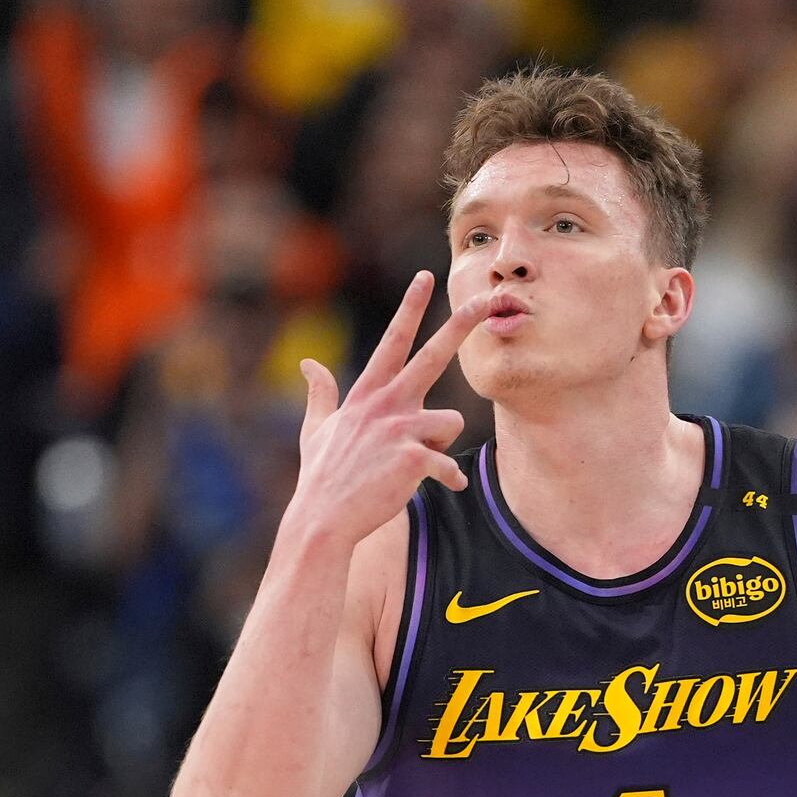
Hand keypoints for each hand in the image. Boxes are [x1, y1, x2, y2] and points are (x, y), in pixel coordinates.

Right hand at [291, 271, 486, 547]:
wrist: (324, 519)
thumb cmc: (322, 476)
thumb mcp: (315, 429)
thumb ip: (320, 394)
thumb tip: (308, 363)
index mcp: (367, 394)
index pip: (393, 341)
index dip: (411, 308)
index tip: (427, 277)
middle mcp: (386, 404)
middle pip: (434, 356)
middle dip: (462, 324)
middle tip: (489, 298)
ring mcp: (400, 429)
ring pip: (450, 420)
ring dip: (440, 443)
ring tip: (412, 464)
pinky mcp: (414, 458)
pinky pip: (450, 463)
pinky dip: (449, 478)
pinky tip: (442, 488)